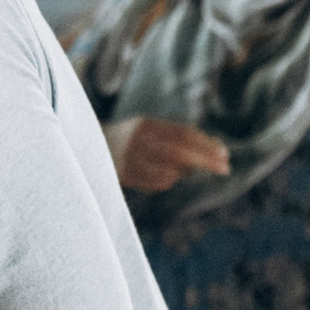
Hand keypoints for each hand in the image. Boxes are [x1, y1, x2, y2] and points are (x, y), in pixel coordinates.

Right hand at [105, 118, 229, 193]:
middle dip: (205, 161)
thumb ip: (177, 136)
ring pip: (169, 172)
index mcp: (145, 126)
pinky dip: (168, 181)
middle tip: (225, 169)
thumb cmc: (129, 139)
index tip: (225, 155)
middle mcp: (136, 142)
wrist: (85, 147)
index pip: (182, 134)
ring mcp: (129, 160)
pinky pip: (156, 183)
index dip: (206, 144)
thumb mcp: (150, 130)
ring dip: (184, 173)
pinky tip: (168, 177)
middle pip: (179, 152)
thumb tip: (216, 148)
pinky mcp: (124, 177)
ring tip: (189, 171)